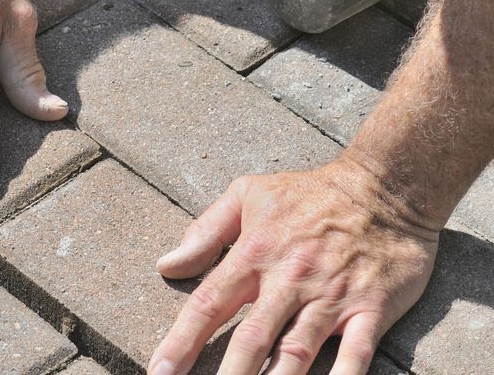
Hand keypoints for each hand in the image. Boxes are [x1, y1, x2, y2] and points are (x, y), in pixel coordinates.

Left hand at [148, 159, 439, 374]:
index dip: (181, 341)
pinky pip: (356, 354)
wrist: (384, 186)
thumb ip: (205, 232)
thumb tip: (166, 265)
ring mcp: (331, 297)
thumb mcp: (247, 195)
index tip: (158, 371)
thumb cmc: (308, 194)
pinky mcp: (371, 309)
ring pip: (297, 352)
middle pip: (250, 337)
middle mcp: (289, 279)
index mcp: (254, 253)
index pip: (209, 303)